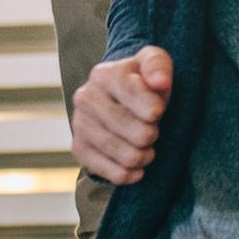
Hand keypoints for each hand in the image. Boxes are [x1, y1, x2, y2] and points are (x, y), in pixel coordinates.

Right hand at [72, 45, 171, 183]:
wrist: (115, 100)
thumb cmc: (140, 83)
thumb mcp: (153, 63)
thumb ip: (158, 66)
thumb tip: (159, 82)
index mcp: (104, 74)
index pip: (144, 103)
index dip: (157, 111)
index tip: (156, 110)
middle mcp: (85, 98)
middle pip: (138, 134)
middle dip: (152, 135)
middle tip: (151, 130)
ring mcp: (79, 124)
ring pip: (127, 156)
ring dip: (144, 156)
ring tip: (147, 149)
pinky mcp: (78, 148)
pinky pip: (113, 173)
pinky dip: (130, 174)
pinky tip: (136, 167)